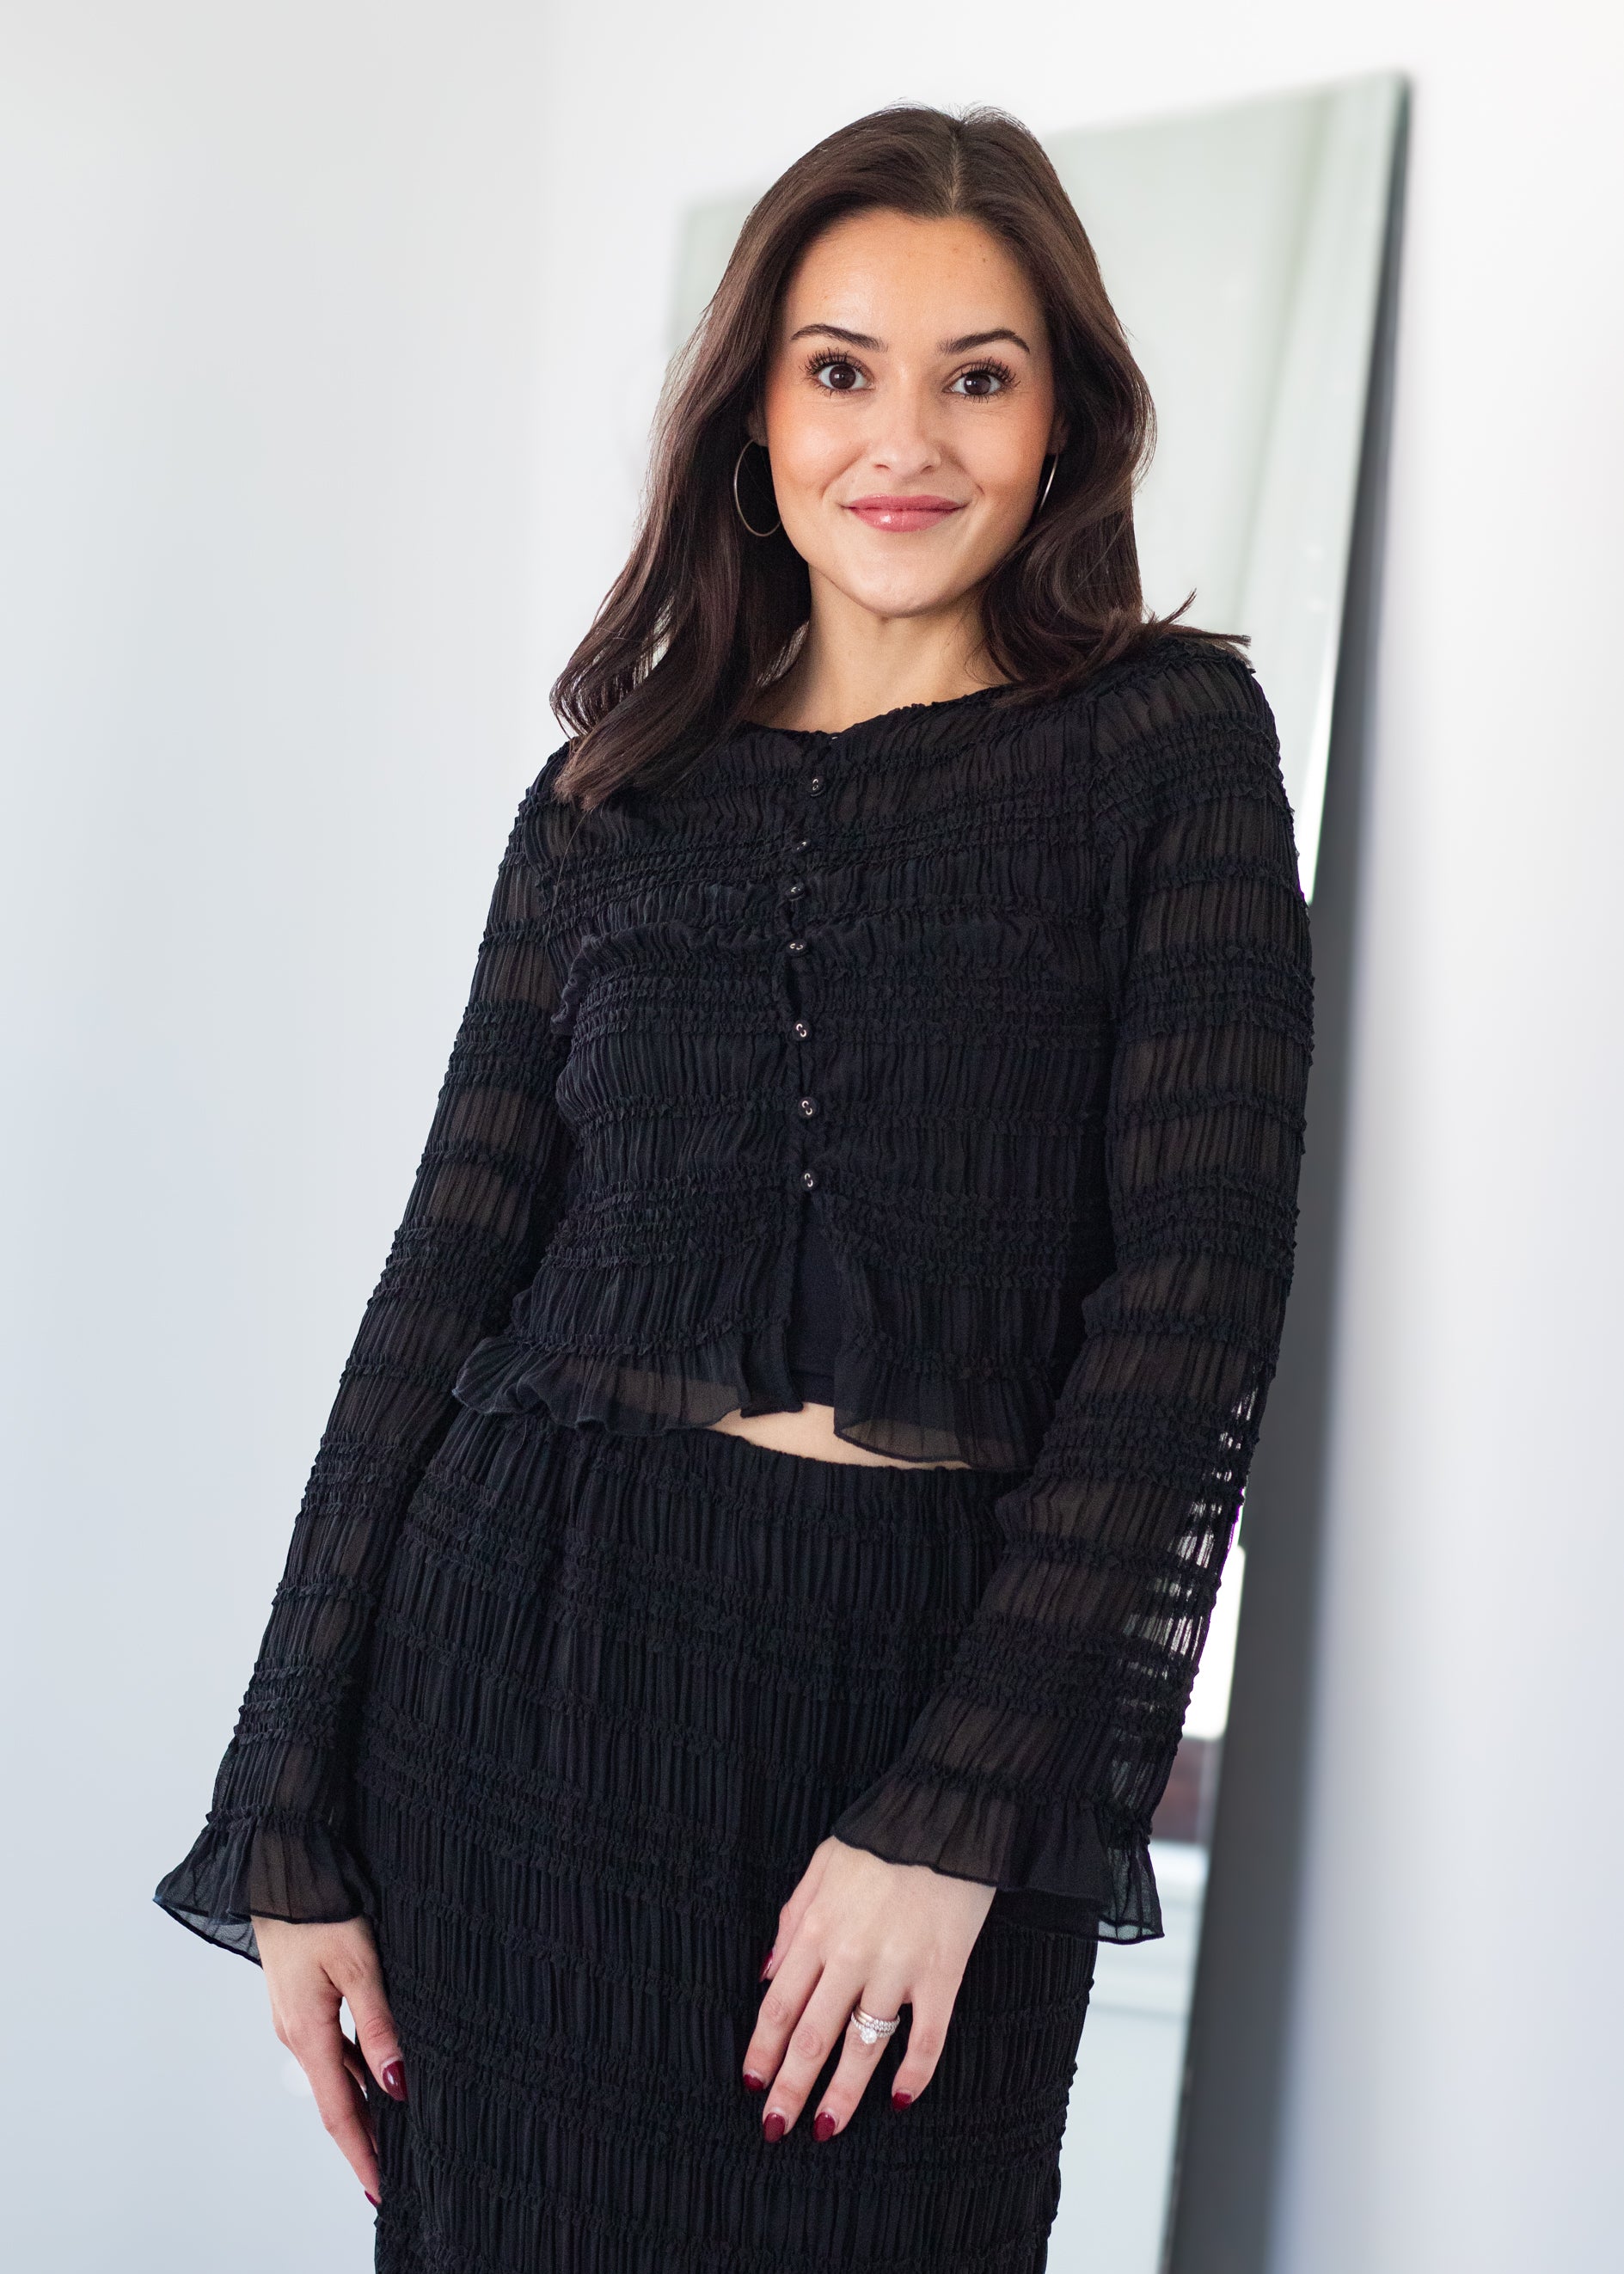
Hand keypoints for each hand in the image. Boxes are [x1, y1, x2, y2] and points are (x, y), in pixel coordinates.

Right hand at [254, 1915, 405, 2203]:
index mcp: (307, 2032)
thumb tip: (397, 2083)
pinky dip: (354, 2071)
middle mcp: (297, 2033)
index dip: (363, 2154)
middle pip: (337, 2100)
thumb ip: (378, 2024)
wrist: (280, 1867)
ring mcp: (296, 2017)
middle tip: (397, 2173)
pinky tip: (376, 2074)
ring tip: (395, 2134)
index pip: (339, 2113)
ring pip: (335, 2074)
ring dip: (362, 2106)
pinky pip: (331, 2048)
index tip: (381, 2190)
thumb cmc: (319, 1907)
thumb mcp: (359, 1963)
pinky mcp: (301, 1999)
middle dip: (365, 2140)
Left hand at [743, 1835, 995, 2140]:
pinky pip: (927, 2038)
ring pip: (862, 2047)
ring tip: (826, 2130)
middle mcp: (851, 1955)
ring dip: (842, 2094)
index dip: (763, 2050)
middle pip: (812, 2036)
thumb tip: (765, 1973)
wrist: (950, 1812)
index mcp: (817, 1928)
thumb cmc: (884, 1835)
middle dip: (790, 2088)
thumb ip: (791, 1918)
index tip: (752, 2084)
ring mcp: (898, 1968)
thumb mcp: (822, 1862)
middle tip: (775, 2128)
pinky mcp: (942, 1974)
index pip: (779, 2005)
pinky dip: (914, 2074)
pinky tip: (899, 2098)